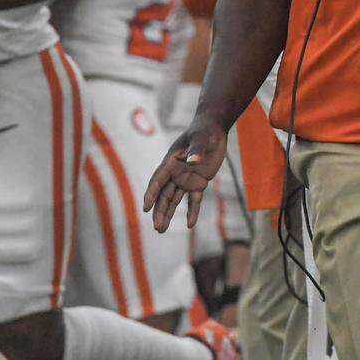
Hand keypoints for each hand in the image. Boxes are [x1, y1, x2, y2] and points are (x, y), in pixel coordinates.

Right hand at [144, 113, 227, 231]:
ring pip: (174, 200)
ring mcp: (186, 179)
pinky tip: (191, 225)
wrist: (214, 129)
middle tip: (157, 227)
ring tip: (161, 230)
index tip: (146, 208)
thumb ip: (197, 149)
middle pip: (164, 194)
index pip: (158, 180)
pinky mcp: (199, 182)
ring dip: (168, 214)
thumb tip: (193, 162)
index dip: (152, 194)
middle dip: (159, 211)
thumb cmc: (204, 130)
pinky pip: (194, 200)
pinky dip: (193, 211)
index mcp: (171, 162)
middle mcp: (175, 173)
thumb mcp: (201, 137)